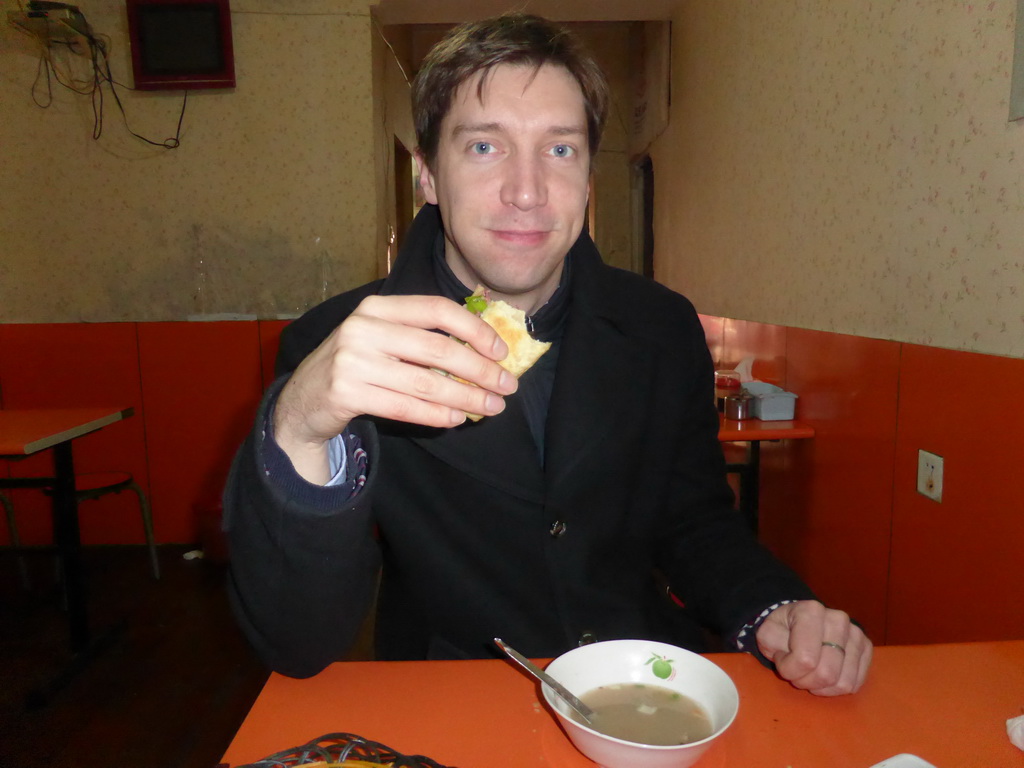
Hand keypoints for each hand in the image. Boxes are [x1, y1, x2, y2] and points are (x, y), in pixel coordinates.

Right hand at [273, 294, 517, 482]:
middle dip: (480, 370)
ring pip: (425, 383)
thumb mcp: (382, 338)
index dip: (474, 329)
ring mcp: (351, 360)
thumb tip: (486, 347)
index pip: (437, 309)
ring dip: (466, 398)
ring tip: (491, 408)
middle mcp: (363, 328)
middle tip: (506, 387)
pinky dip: (436, 415)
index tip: (501, 351)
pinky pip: (404, 407)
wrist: (303, 399)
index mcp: (378, 307)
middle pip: (437, 349)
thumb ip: (421, 336)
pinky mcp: (345, 392)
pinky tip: (457, 419)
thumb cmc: (356, 366)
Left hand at [754, 600, 872, 695]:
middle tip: (796, 672)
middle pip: (827, 674)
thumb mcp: (766, 633)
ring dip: (821, 687)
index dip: (789, 669)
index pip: (805, 659)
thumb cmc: (782, 630)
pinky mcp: (866, 650)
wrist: (798, 622)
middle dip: (805, 681)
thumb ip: (774, 645)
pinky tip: (824, 676)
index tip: (781, 659)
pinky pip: (855, 684)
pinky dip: (836, 688)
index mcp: (811, 611)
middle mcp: (838, 619)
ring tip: (810, 673)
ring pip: (843, 683)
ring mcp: (856, 634)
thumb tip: (800, 660)